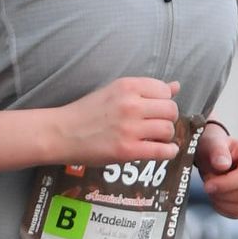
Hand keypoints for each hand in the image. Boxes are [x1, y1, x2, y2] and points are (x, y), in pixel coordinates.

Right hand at [52, 77, 179, 166]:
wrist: (61, 133)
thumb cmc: (87, 112)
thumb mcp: (115, 91)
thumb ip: (146, 89)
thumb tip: (176, 86)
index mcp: (128, 86)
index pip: (165, 91)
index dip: (165, 101)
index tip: (157, 109)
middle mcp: (131, 105)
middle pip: (170, 110)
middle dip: (168, 119)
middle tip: (158, 125)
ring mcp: (130, 128)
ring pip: (168, 130)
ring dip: (166, 136)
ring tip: (156, 138)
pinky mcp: (128, 150)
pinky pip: (162, 151)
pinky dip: (169, 152)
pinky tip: (166, 151)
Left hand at [195, 125, 237, 216]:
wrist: (214, 158)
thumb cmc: (214, 148)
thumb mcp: (212, 143)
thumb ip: (217, 150)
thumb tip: (222, 164)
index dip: (226, 184)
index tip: (208, 185)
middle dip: (221, 193)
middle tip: (207, 184)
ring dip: (221, 201)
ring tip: (212, 189)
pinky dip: (224, 209)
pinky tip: (216, 197)